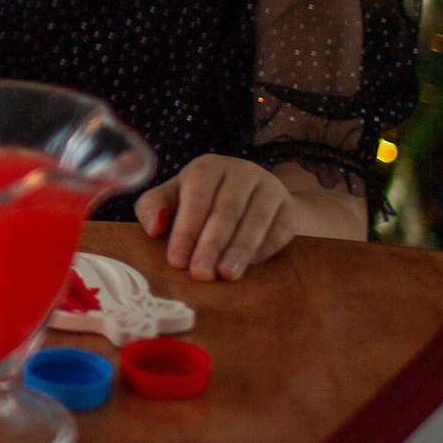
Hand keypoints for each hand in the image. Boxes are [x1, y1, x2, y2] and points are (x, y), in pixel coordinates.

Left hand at [135, 155, 297, 280]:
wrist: (251, 200)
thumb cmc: (201, 203)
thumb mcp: (173, 198)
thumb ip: (153, 207)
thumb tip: (153, 228)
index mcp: (208, 167)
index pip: (196, 197)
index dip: (186, 230)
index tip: (176, 261)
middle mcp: (241, 171)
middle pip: (226, 210)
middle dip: (211, 244)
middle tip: (201, 273)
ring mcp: (269, 188)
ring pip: (255, 220)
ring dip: (240, 249)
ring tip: (227, 275)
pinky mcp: (289, 207)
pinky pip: (279, 229)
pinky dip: (264, 249)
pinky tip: (250, 266)